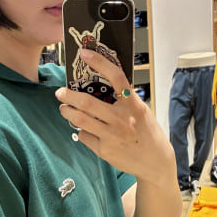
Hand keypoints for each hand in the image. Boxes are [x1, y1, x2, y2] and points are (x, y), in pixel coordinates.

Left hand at [55, 49, 175, 186]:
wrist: (155, 162)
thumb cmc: (147, 133)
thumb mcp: (141, 111)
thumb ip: (124, 100)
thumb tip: (101, 86)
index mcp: (133, 105)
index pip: (116, 77)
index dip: (99, 63)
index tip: (84, 54)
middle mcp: (121, 119)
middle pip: (87, 102)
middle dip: (68, 95)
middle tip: (61, 92)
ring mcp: (111, 135)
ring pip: (80, 120)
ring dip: (68, 112)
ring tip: (64, 109)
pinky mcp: (104, 150)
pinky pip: (84, 136)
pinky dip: (81, 131)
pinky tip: (85, 130)